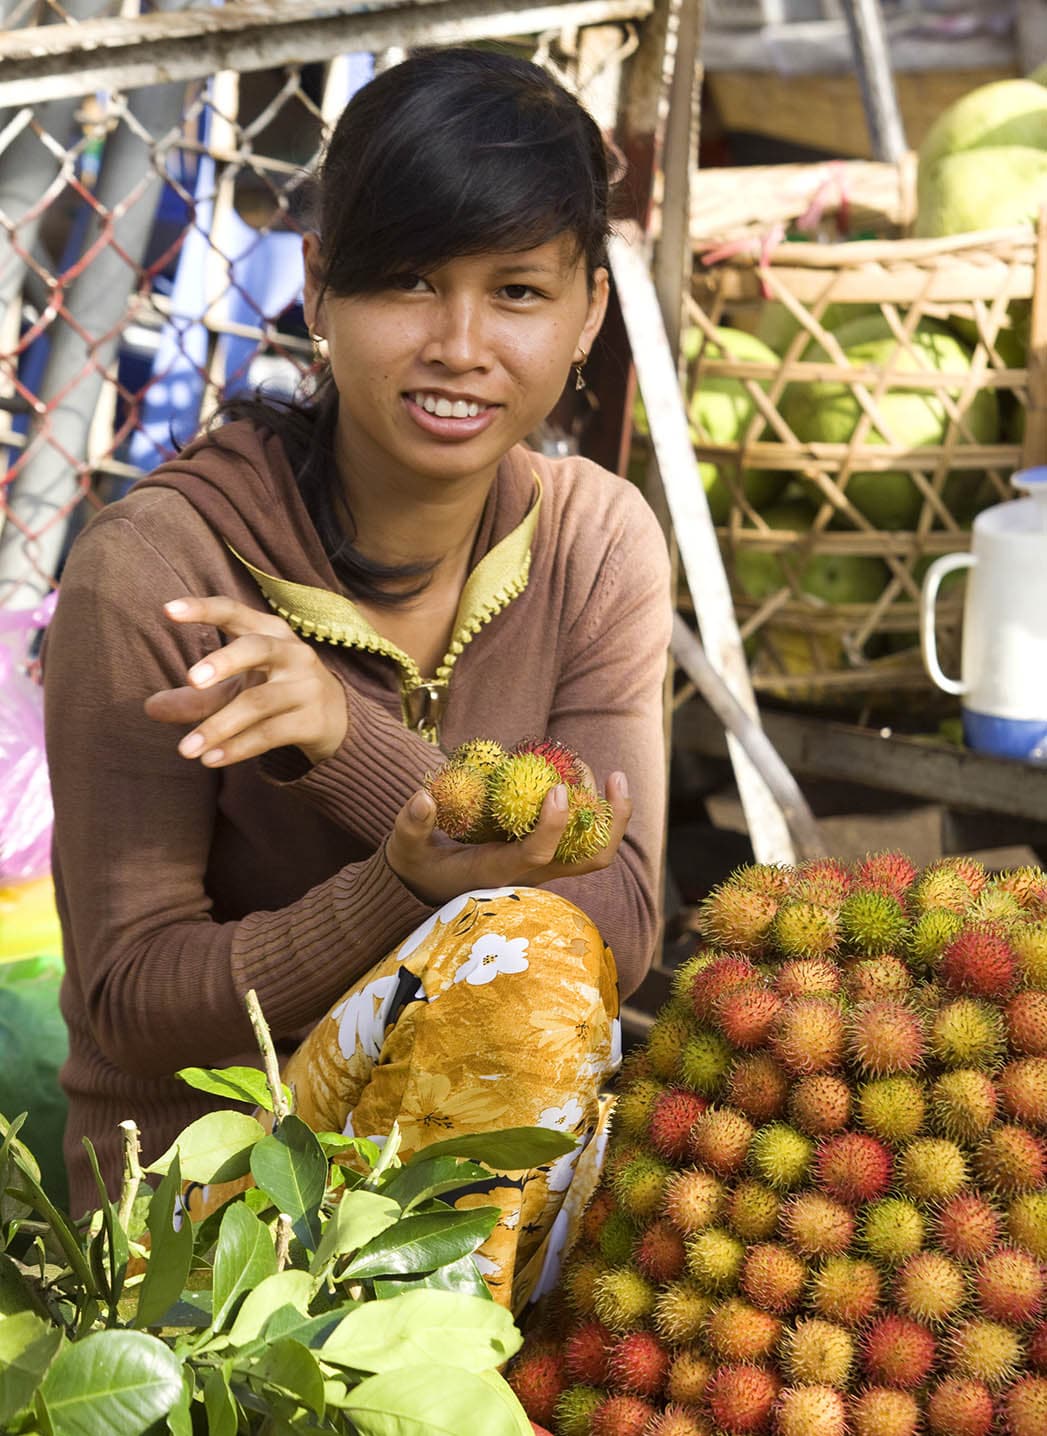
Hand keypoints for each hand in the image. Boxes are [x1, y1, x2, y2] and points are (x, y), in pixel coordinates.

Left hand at [144, 596, 347, 767]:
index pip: (234, 612)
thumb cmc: (278, 691)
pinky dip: (238, 748)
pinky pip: (271, 733)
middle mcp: (292, 653)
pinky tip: (210, 760)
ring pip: (258, 702)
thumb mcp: (238, 688)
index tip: (168, 610)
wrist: (338, 721)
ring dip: (218, 726)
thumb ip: (197, 696)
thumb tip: (150, 708)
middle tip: (191, 680)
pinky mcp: (313, 720)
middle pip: (255, 648)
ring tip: (184, 750)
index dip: (203, 609)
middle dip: (223, 661)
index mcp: (270, 633)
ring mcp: (306, 686)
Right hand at [385, 771, 631, 904]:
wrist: (428, 887)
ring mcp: (543, 867)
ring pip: (594, 850)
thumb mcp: (405, 848)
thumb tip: (423, 797)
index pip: (536, 854)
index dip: (553, 824)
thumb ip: (411, 824)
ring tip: (594, 767)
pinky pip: (582, 839)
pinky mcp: (546, 856)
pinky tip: (583, 777)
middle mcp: (530, 874)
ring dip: (608, 811)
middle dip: (611, 820)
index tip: (556, 787)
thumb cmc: (418, 865)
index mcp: (498, 872)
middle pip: (590, 859)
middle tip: (611, 775)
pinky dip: (593, 811)